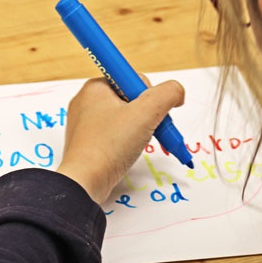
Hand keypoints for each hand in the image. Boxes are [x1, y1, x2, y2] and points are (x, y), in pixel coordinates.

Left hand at [56, 77, 185, 203]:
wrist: (84, 182)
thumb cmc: (108, 146)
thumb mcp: (146, 113)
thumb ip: (168, 94)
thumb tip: (177, 92)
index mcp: (96, 87)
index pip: (134, 79)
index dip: (148, 96)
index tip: (148, 114)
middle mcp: (87, 101)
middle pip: (132, 99)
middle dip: (145, 116)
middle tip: (144, 131)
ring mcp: (85, 123)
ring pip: (125, 119)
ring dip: (138, 130)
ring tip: (133, 144)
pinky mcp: (88, 142)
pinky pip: (115, 134)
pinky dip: (126, 142)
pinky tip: (125, 152)